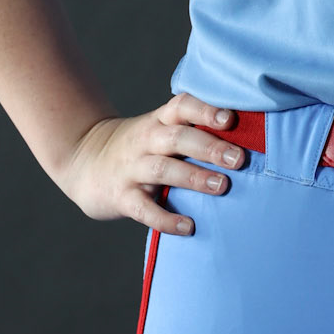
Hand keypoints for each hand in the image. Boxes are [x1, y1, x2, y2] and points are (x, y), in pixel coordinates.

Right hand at [56, 91, 246, 235]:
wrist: (82, 160)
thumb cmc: (140, 147)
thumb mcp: (160, 130)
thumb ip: (194, 131)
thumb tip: (250, 139)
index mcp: (159, 121)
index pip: (182, 106)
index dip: (206, 110)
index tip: (230, 119)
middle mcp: (146, 140)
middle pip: (178, 137)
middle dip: (209, 146)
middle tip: (239, 159)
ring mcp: (131, 168)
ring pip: (164, 169)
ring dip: (194, 177)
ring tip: (222, 186)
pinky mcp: (121, 197)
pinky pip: (144, 208)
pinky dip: (166, 218)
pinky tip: (189, 226)